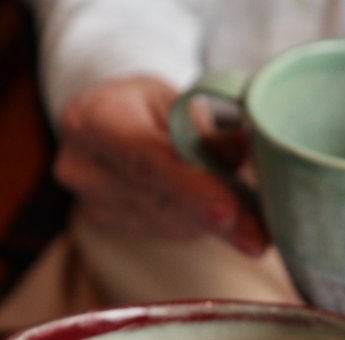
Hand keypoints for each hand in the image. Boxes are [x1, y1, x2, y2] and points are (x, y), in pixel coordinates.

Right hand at [55, 76, 266, 254]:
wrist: (104, 122)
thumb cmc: (147, 105)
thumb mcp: (175, 97)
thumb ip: (205, 123)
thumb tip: (243, 147)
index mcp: (93, 120)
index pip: (147, 160)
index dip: (190, 189)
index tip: (228, 213)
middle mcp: (84, 167)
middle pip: (161, 200)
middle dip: (218, 220)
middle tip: (260, 237)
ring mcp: (94, 202)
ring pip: (168, 222)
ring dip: (215, 226)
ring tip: (253, 227)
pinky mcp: (110, 224)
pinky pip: (166, 231)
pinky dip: (200, 226)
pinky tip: (224, 221)